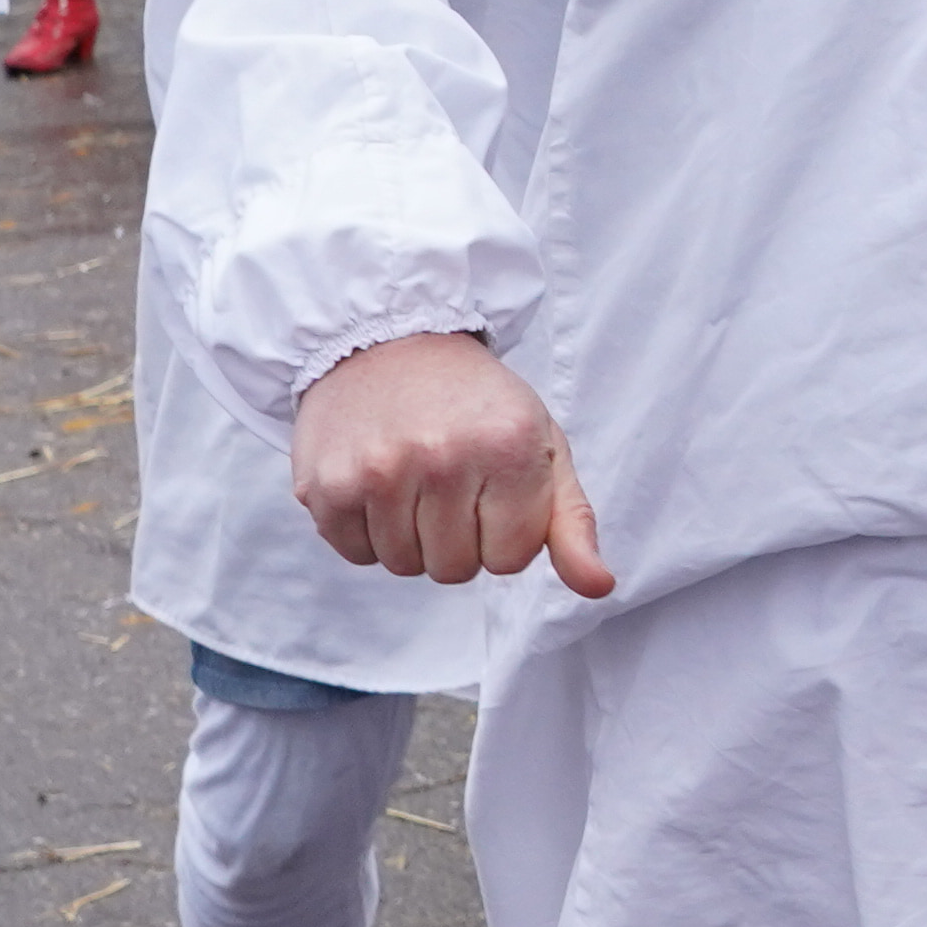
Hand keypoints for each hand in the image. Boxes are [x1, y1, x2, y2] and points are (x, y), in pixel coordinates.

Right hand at [291, 333, 612, 596]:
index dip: (503, 534)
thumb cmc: (476, 402)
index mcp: (508, 447)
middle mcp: (442, 457)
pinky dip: (368, 533)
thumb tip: (599, 586)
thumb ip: (572, 521)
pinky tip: (378, 484)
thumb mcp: (541, 445)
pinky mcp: (327, 485)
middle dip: (459, 539)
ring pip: (404, 567)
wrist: (389, 340)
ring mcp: (378, 471)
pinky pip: (357, 555)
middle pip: (455, 570)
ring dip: (412, 538)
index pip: (511, 560)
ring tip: (415, 480)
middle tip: (452, 482)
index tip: (494, 490)